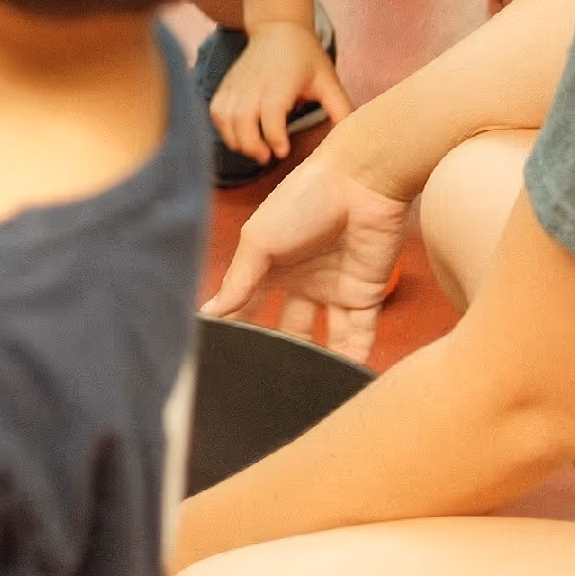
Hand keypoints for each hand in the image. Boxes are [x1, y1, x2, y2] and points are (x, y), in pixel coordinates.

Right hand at [202, 141, 415, 362]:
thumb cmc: (303, 199)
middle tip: (267, 384)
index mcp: (269, 265)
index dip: (236, 329)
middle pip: (286, 328)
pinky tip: (341, 382)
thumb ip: (238, 282)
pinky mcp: (365, 296)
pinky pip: (358, 334)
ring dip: (315, 363)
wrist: (361, 182)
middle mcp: (300, 281)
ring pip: (323, 337)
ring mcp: (334, 290)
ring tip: (302, 393)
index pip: (248, 305)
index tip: (222, 358)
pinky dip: (352, 358)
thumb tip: (209, 316)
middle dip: (278, 353)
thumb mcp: (259, 240)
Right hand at [210, 19, 350, 172]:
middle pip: (242, 119)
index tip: (283, 152)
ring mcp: (236, 84)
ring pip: (225, 118)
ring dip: (236, 140)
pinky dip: (223, 130)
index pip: (271, 111)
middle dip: (252, 145)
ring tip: (255, 151)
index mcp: (281, 81)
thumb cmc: (306, 57)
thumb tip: (351, 139)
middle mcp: (254, 82)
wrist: (277, 29)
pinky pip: (216, 112)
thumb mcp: (329, 80)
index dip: (274, 135)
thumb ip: (340, 109)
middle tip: (268, 158)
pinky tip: (239, 138)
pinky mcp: (225, 86)